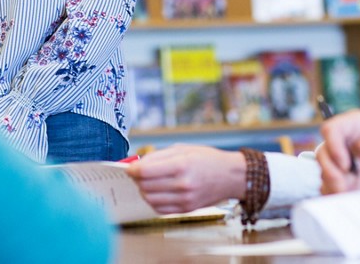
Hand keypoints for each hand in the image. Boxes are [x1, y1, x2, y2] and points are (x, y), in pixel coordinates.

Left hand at [125, 145, 245, 213]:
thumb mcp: (184, 149)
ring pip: (150, 199)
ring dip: (143, 190)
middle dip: (137, 179)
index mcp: (182, 165)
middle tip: (138, 173)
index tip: (129, 167)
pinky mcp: (186, 209)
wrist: (230, 176)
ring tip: (148, 182)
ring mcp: (184, 200)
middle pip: (145, 186)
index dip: (132, 170)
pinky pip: (159, 209)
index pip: (146, 172)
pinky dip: (153, 201)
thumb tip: (138, 164)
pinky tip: (157, 192)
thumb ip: (159, 156)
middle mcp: (182, 185)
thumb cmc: (208, 159)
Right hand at [317, 110, 359, 193]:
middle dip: (329, 169)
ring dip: (330, 184)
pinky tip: (345, 197)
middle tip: (342, 183)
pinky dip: (333, 194)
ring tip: (345, 192)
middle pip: (322, 152)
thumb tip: (356, 154)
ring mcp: (343, 164)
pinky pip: (329, 188)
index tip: (346, 163)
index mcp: (354, 126)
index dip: (333, 145)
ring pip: (323, 172)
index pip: (331, 129)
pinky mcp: (346, 182)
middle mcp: (344, 144)